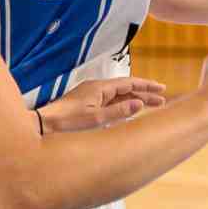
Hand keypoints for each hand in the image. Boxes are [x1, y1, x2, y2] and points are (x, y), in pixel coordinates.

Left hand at [39, 77, 167, 132]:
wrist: (45, 124)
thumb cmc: (68, 122)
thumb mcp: (97, 119)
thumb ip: (119, 111)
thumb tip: (140, 104)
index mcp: (100, 88)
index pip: (129, 83)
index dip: (146, 86)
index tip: (161, 89)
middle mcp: (97, 89)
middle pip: (126, 89)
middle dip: (144, 94)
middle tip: (162, 100)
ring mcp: (91, 96)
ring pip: (119, 96)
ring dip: (135, 100)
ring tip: (151, 106)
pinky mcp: (87, 104)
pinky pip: (110, 102)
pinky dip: (123, 105)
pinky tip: (129, 111)